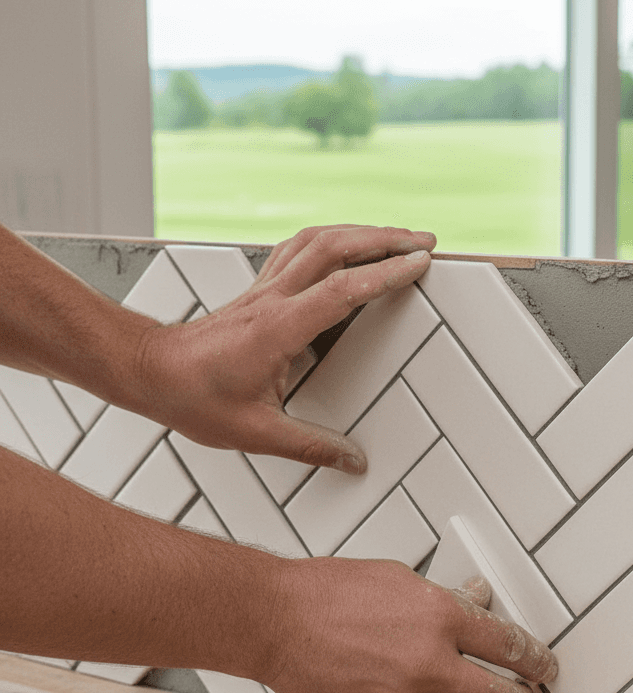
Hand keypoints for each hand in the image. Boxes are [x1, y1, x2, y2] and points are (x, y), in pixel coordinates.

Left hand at [135, 224, 435, 471]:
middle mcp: (273, 300)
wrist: (148, 372)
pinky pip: (300, 250)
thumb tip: (352, 460)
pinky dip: (332, 240)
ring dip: (360, 232)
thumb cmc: (192, 397)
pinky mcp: (260, 291)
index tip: (419, 263)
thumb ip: (310, 447)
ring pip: (317, 241)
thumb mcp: (256, 433)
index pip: (341, 289)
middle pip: (334, 247)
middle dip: (385, 238)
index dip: (384, 274)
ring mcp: (265, 290)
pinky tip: (345, 245)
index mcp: (278, 329)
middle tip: (424, 241)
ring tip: (395, 236)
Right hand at [257, 558, 557, 692]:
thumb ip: (444, 600)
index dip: (535, 659)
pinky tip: (397, 690)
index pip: (509, 645)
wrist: (275, 621)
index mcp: (440, 617)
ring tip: (440, 685)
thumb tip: (478, 603)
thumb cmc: (329, 592)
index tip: (544, 666)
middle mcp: (428, 662)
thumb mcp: (399, 579)